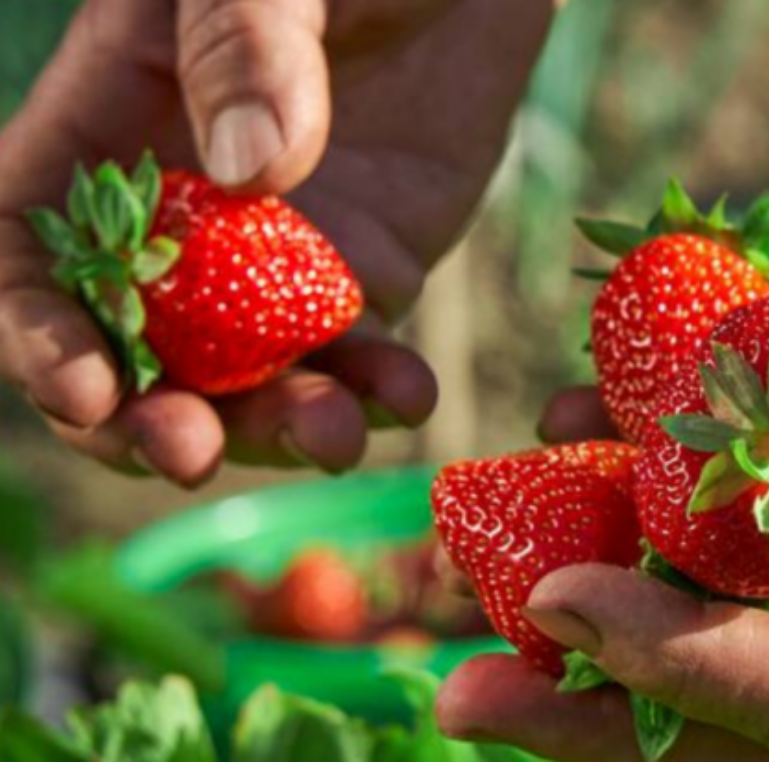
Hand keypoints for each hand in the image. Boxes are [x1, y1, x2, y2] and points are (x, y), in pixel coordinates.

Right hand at [0, 0, 552, 485]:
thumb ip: (242, 44)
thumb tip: (250, 176)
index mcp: (113, 130)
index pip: (32, 254)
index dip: (40, 335)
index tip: (90, 393)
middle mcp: (187, 216)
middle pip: (136, 349)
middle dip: (152, 417)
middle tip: (194, 454)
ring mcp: (279, 257)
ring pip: (250, 378)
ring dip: (278, 426)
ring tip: (335, 438)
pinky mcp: (369, 270)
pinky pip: (361, 354)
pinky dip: (380, 388)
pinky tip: (409, 393)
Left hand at [436, 235, 768, 761]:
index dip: (690, 665)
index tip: (564, 607)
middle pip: (739, 700)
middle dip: (601, 704)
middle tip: (463, 693)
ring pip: (720, 612)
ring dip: (601, 588)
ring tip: (484, 550)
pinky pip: (736, 521)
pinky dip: (652, 483)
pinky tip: (580, 423)